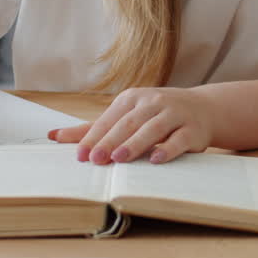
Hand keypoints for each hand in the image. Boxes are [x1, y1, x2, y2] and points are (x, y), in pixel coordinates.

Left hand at [48, 87, 214, 164]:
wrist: (203, 109)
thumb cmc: (156, 114)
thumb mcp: (126, 115)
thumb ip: (93, 129)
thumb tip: (54, 136)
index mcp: (133, 98)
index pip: (110, 118)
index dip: (95, 136)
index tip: (80, 155)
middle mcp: (153, 102)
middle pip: (128, 123)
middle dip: (110, 141)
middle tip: (95, 159)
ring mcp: (174, 114)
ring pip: (153, 129)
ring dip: (135, 143)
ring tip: (120, 158)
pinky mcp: (192, 130)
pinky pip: (179, 139)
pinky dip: (167, 149)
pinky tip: (155, 159)